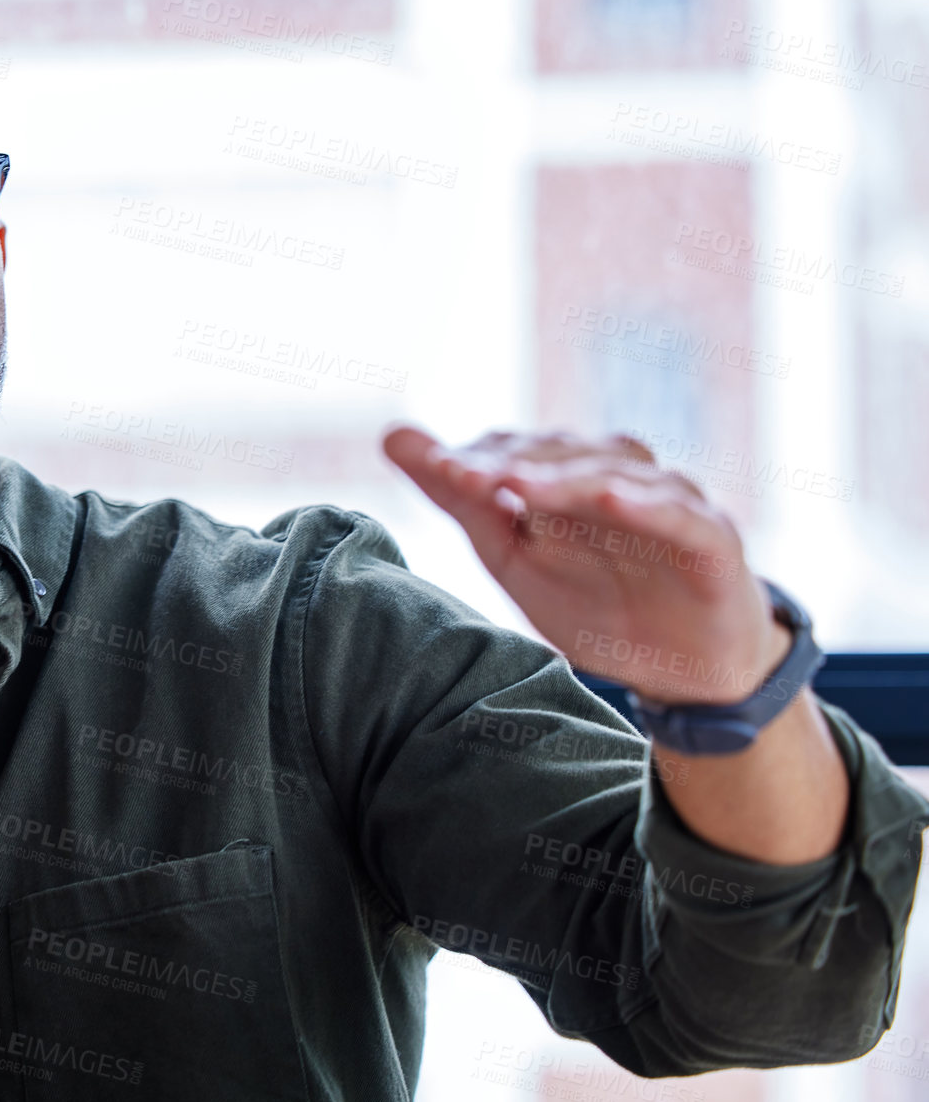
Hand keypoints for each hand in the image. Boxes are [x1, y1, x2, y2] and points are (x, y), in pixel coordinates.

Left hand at [382, 425, 788, 704]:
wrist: (684, 668)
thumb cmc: (596, 599)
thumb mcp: (514, 555)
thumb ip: (460, 496)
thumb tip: (391, 433)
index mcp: (563, 477)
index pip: (513, 453)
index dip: (474, 459)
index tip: (430, 464)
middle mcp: (615, 474)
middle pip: (559, 455)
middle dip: (509, 463)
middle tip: (460, 473)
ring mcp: (666, 502)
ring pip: (613, 474)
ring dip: (563, 476)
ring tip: (519, 482)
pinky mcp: (711, 538)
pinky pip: (678, 515)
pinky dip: (646, 504)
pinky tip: (610, 498)